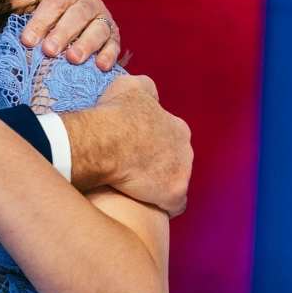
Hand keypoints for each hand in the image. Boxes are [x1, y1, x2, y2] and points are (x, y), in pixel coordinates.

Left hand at [11, 0, 120, 69]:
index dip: (41, 21)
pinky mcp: (113, 37)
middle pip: (78, 15)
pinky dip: (109, 55)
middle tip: (49, 51)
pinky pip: (114, 45)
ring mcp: (104, 19)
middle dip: (62, 33)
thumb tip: (18, 7)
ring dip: (86, 45)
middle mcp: (89, 1)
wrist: (67, 14)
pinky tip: (100, 67)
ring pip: (98, 29)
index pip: (54, 2)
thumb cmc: (44, 5)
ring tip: (73, 59)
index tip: (27, 41)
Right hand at [81, 75, 191, 215]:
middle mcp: (186, 150)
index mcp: (178, 127)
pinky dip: (161, 205)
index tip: (135, 148)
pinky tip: (144, 203)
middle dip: (158, 165)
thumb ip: (147, 90)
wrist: (105, 143)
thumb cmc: (115, 115)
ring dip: (159, 185)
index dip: (153, 144)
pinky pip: (173, 205)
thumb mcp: (131, 87)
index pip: (171, 138)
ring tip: (135, 188)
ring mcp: (183, 173)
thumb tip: (150, 95)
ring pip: (174, 182)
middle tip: (132, 168)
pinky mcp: (174, 195)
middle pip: (175, 161)